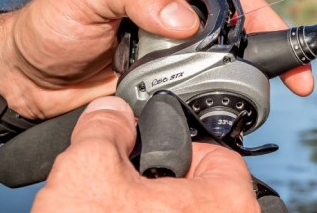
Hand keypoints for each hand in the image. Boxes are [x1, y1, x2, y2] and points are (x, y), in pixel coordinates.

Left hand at [0, 0, 313, 121]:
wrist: (25, 76)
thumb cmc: (53, 23)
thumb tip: (184, 20)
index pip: (235, 0)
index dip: (268, 21)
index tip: (289, 47)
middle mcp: (183, 24)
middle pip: (241, 38)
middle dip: (271, 58)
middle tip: (294, 84)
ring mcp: (177, 60)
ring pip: (225, 72)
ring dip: (244, 87)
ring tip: (258, 103)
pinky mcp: (167, 90)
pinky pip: (200, 99)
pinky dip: (215, 108)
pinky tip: (224, 118)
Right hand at [31, 96, 259, 212]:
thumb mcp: (88, 173)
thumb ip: (105, 132)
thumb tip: (111, 114)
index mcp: (228, 201)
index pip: (216, 154)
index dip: (174, 144)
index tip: (147, 150)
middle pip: (198, 190)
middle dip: (158, 186)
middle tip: (125, 190)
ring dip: (149, 211)